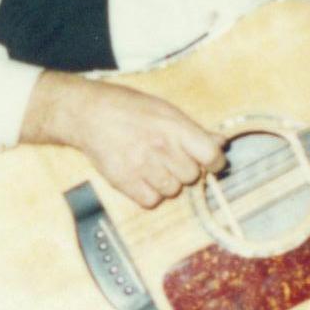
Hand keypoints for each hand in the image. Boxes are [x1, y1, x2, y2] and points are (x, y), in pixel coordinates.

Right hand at [29, 71, 222, 209]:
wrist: (88, 114)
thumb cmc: (127, 108)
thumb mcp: (164, 110)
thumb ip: (193, 129)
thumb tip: (221, 143)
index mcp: (175, 127)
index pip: (211, 155)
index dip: (214, 162)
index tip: (210, 163)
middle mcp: (161, 147)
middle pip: (192, 176)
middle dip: (185, 170)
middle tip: (170, 159)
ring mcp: (143, 166)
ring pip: (172, 191)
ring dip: (167, 183)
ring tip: (153, 167)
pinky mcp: (125, 181)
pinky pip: (151, 201)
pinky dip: (149, 194)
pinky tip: (141, 178)